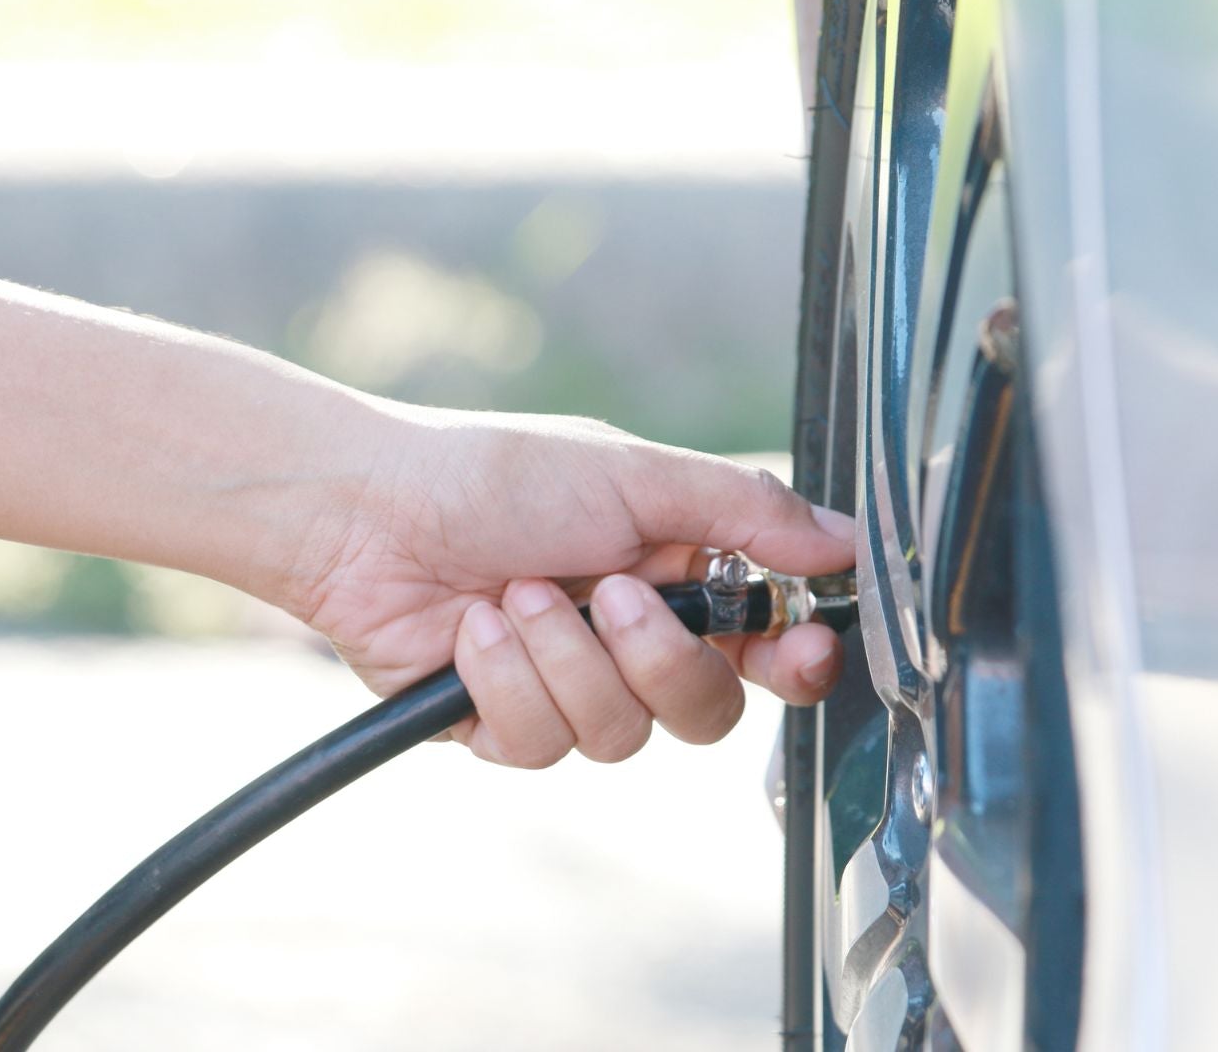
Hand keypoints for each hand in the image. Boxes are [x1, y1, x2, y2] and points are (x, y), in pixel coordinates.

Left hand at [296, 407, 855, 767]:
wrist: (369, 510)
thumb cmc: (493, 475)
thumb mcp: (635, 475)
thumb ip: (748, 511)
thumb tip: (849, 540)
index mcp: (677, 576)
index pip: (767, 647)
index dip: (793, 661)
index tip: (797, 648)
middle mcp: (630, 640)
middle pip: (704, 713)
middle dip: (659, 659)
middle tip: (612, 594)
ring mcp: (568, 687)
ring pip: (620, 735)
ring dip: (564, 658)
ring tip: (515, 593)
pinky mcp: (504, 724)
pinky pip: (540, 743)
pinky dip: (506, 679)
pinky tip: (472, 628)